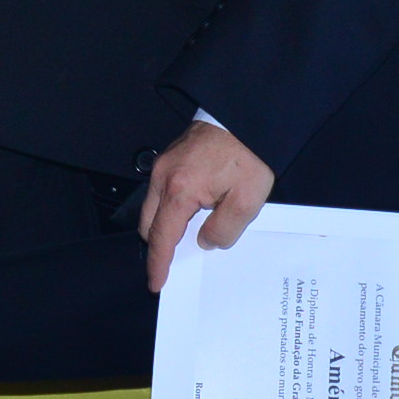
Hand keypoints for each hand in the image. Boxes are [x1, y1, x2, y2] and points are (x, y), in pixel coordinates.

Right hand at [140, 121, 275, 293]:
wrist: (249, 116)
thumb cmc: (249, 155)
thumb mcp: (246, 201)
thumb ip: (223, 230)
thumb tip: (207, 241)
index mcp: (180, 190)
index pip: (161, 237)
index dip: (158, 263)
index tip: (156, 282)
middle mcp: (163, 176)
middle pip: (148, 223)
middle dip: (158, 244)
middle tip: (173, 261)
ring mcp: (164, 163)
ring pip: (152, 206)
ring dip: (164, 224)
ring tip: (186, 235)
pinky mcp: (170, 155)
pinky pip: (161, 189)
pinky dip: (169, 205)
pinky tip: (191, 210)